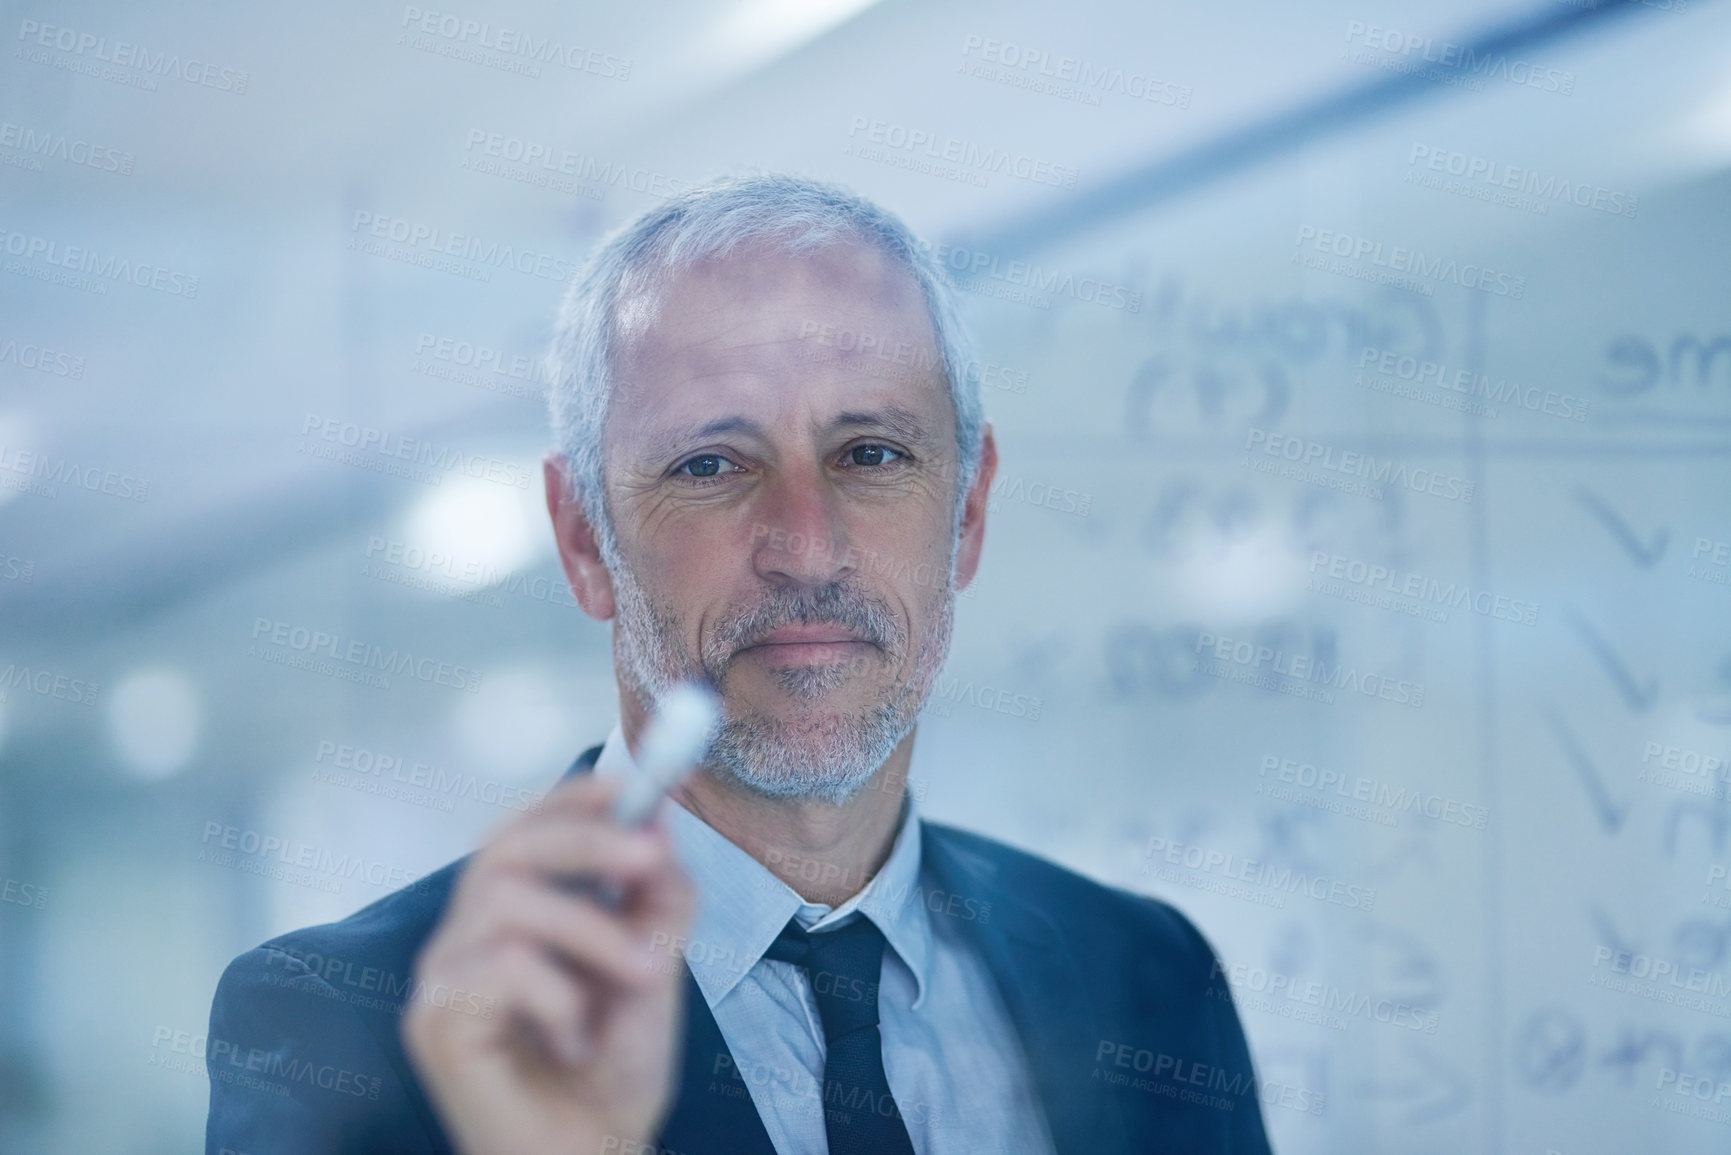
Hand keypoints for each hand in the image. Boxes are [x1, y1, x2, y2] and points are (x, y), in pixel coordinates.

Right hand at [403, 774, 694, 1154]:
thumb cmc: (609, 1076)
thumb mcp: (651, 969)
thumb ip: (655, 900)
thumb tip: (660, 827)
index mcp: (505, 918)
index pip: (521, 830)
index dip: (572, 799)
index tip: (633, 783)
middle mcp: (461, 940)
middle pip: (502, 847)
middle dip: (586, 840)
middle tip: (652, 857)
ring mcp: (439, 981)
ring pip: (505, 900)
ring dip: (593, 929)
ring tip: (644, 975)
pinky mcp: (434, 1025)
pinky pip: (501, 969)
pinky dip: (560, 995)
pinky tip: (577, 1042)